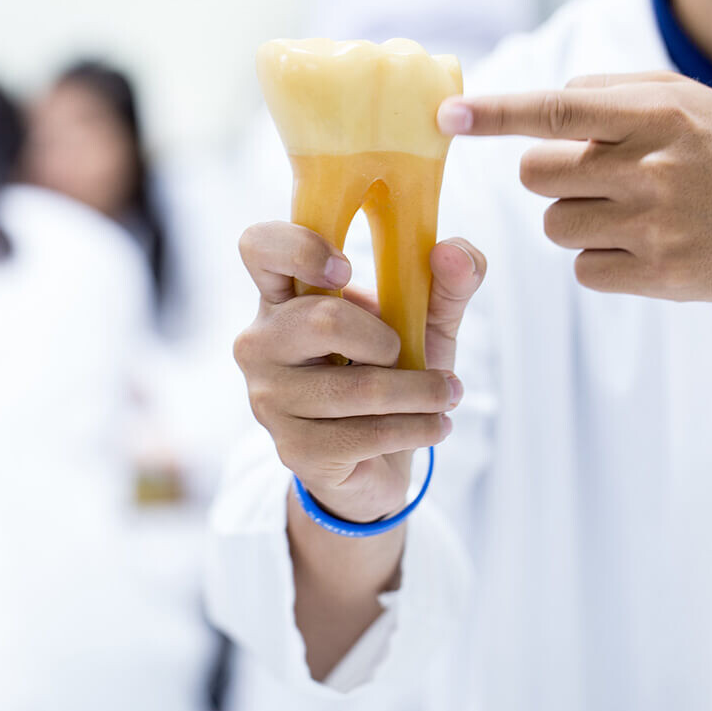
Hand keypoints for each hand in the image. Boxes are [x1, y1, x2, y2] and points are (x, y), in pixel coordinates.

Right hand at [234, 223, 486, 522]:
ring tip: (445, 396)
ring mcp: (269, 399)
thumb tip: (452, 250)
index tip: (346, 271)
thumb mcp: (424, 325)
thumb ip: (446, 283)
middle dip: (388, 341)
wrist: (377, 463)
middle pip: (325, 320)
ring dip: (420, 393)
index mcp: (284, 298)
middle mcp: (261, 343)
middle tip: (406, 356)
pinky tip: (433, 426)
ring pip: (358, 387)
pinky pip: (366, 434)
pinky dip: (417, 428)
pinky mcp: (293, 449)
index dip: (299, 249)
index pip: (259, 247)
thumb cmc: (390, 378)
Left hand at [438, 72, 711, 300]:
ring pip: (555, 225)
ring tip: (634, 213)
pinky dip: (602, 261)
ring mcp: (654, 225)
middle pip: (536, 175)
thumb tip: (546, 106)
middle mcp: (651, 168)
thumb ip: (611, 94)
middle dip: (552, 177)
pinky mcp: (658, 274)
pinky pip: (583, 269)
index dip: (496, 115)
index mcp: (655, 115)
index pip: (557, 110)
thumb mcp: (684, 101)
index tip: (448, 117)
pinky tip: (643, 246)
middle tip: (597, 177)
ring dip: (579, 220)